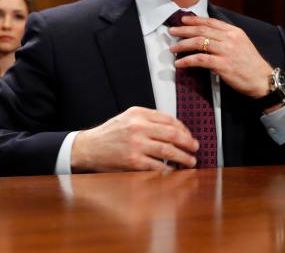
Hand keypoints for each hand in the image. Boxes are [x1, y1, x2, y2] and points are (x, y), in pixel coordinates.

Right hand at [71, 107, 198, 172]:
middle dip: (188, 142)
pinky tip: (174, 171)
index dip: (183, 129)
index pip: (169, 119)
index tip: (189, 135)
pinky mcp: (133, 162)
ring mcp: (136, 145)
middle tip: (195, 148)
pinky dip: (169, 170)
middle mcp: (138, 127)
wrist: (88, 148)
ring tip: (190, 161)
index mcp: (138, 114)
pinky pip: (157, 166)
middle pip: (172, 134)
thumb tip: (174, 129)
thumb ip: (148, 120)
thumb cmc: (109, 134)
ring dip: (183, 157)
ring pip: (168, 151)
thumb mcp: (127, 118)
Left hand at [168, 15, 272, 97]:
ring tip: (172, 48)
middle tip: (171, 31)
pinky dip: (187, 60)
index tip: (183, 20)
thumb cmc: (251, 65)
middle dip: (184, 30)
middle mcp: (230, 38)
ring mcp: (226, 51)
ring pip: (198, 43)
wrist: (262, 80)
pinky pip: (200, 60)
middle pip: (202, 30)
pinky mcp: (222, 65)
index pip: (211, 22)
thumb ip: (227, 38)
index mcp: (234, 32)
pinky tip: (179, 63)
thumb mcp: (242, 44)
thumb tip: (208, 36)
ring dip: (182, 45)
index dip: (195, 20)